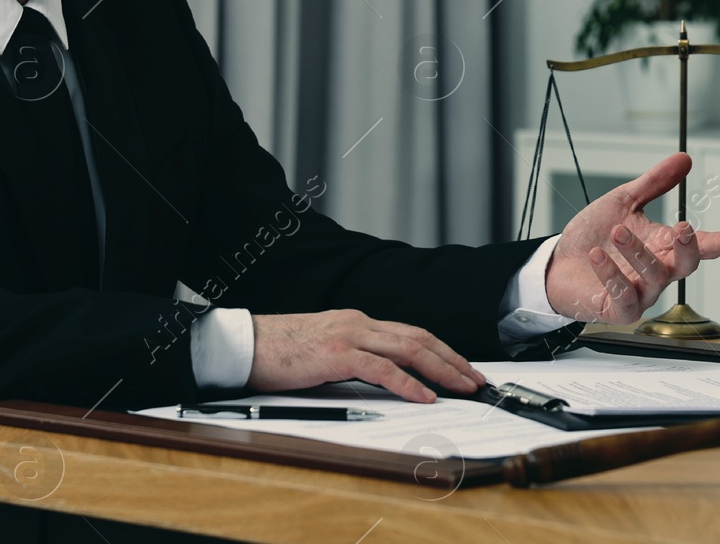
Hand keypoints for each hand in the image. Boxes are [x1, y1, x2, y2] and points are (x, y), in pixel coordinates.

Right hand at [246, 310, 485, 402]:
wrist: (244, 345)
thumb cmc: (279, 352)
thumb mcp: (325, 350)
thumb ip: (354, 357)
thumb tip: (385, 378)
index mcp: (357, 322)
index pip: (411, 333)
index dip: (443, 351)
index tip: (463, 368)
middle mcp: (359, 323)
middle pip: (420, 338)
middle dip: (453, 360)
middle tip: (475, 379)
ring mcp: (349, 336)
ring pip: (409, 349)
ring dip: (441, 370)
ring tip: (461, 387)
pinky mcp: (336, 355)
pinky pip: (382, 369)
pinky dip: (408, 383)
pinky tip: (424, 396)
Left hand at [546, 153, 719, 323]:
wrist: (558, 262)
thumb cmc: (594, 236)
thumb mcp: (624, 202)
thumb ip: (654, 184)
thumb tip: (684, 159)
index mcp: (663, 247)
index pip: (699, 246)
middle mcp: (658, 273)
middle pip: (686, 265)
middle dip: (688, 248)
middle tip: (682, 229)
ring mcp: (641, 294)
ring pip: (654, 278)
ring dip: (637, 253)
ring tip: (616, 232)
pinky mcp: (619, 310)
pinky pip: (624, 297)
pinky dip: (612, 275)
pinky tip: (598, 257)